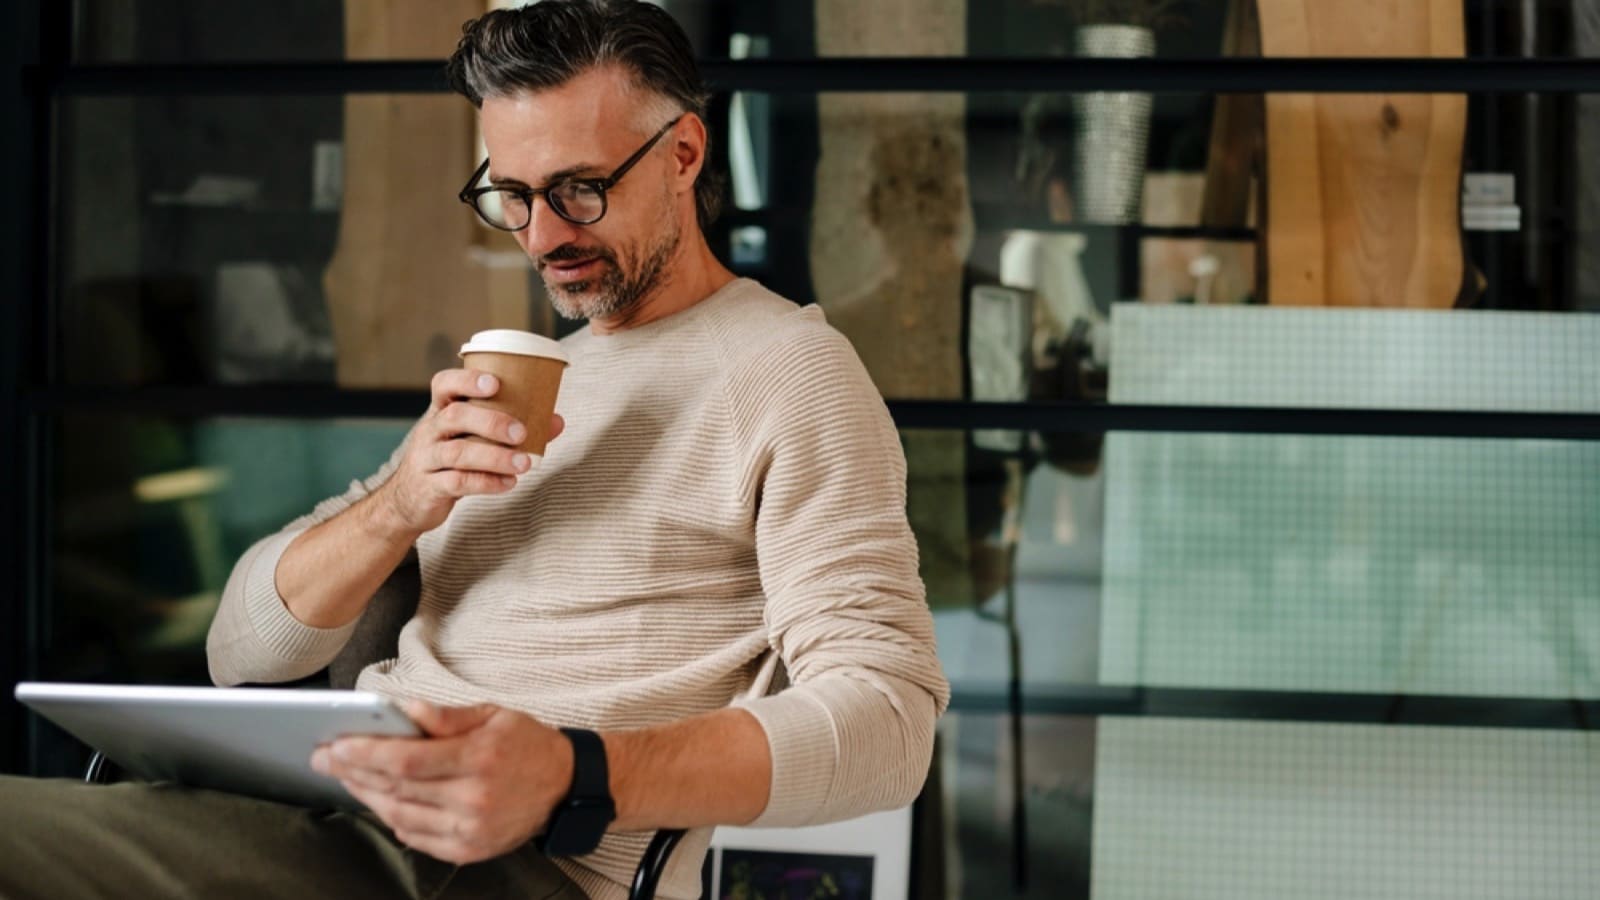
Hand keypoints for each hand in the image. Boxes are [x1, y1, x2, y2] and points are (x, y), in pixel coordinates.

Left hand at [311, 701, 575, 863]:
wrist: (564, 787)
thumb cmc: (527, 744)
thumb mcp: (493, 714)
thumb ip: (447, 716)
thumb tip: (404, 709)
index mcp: (478, 758)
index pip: (406, 760)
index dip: (365, 753)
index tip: (335, 745)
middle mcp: (473, 798)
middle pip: (396, 789)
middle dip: (353, 772)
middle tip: (325, 759)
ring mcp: (469, 829)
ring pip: (399, 815)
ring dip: (366, 796)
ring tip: (347, 777)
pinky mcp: (468, 850)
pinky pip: (416, 837)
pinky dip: (392, 819)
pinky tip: (380, 801)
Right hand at [377, 369, 565, 534]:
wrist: (408, 500)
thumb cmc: (450, 460)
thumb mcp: (471, 438)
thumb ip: (510, 428)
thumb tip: (556, 420)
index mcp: (441, 411)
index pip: (443, 384)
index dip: (467, 380)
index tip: (495, 383)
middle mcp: (430, 431)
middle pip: (454, 416)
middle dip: (491, 421)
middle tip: (521, 432)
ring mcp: (427, 459)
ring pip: (457, 452)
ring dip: (495, 456)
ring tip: (524, 463)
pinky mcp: (430, 487)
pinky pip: (457, 482)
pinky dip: (487, 482)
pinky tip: (509, 483)